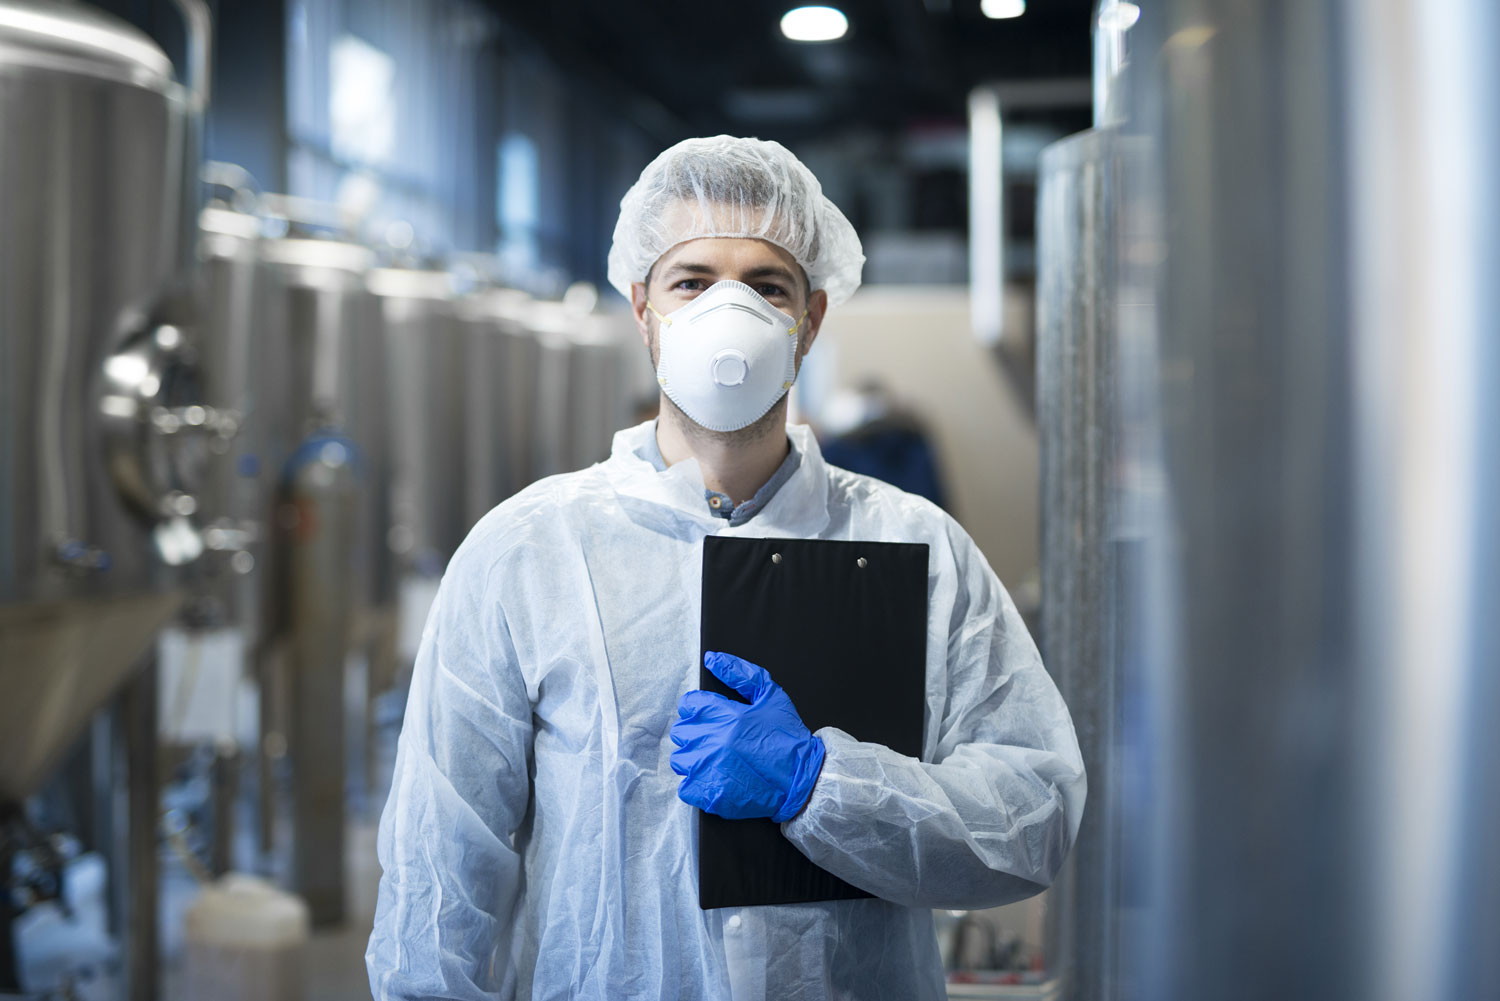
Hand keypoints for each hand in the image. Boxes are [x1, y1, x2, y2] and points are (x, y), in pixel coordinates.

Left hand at [670, 651, 825, 821]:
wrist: (803, 781)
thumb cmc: (788, 738)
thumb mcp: (771, 696)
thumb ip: (741, 674)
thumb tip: (713, 659)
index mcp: (726, 715)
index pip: (689, 704)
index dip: (700, 709)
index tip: (712, 718)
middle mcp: (713, 740)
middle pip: (681, 731)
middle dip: (696, 734)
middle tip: (717, 740)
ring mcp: (709, 769)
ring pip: (680, 760)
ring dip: (695, 760)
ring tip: (717, 762)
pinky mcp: (710, 794)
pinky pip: (685, 787)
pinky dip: (697, 785)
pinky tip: (716, 780)